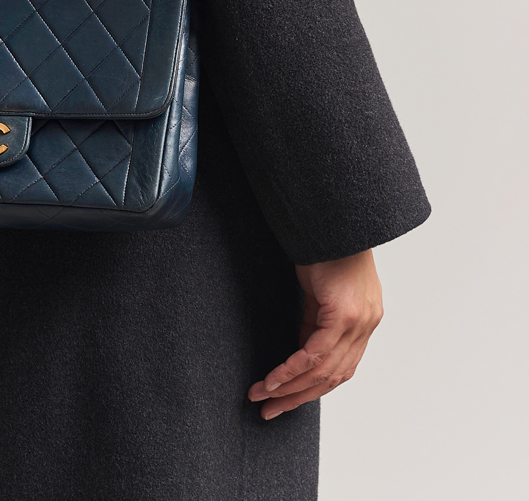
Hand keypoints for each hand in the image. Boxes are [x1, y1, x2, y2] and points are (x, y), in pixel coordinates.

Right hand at [247, 249, 382, 419]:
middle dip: (299, 397)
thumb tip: (301, 348)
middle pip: (333, 376)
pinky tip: (273, 380)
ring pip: (324, 371)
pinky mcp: (344, 315)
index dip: (312, 386)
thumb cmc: (326, 246)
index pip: (341, 367)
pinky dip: (291, 369)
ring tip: (264, 397)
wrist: (334, 219)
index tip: (287, 398)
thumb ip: (315, 319)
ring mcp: (359, 321)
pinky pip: (315, 353)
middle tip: (271, 410)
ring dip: (290, 388)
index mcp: (364, 319)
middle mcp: (366, 325)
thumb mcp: (318, 289)